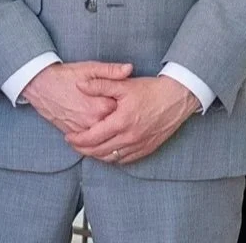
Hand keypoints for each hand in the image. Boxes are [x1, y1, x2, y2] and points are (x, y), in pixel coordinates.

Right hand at [22, 61, 132, 135]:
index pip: (124, 111)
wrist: (41, 86)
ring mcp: (83, 130)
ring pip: (104, 138)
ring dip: (112, 133)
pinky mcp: (74, 134)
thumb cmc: (67, 75)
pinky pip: (91, 143)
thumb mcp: (90, 68)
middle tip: (126, 115)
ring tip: (117, 125)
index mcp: (101, 105)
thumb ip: (111, 71)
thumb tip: (129, 69)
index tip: (131, 102)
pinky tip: (106, 135)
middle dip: (121, 122)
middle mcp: (93, 121)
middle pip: (116, 127)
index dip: (128, 107)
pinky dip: (100, 140)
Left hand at [66, 76, 199, 164]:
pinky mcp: (147, 149)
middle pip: (98, 152)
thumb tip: (80, 85)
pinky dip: (112, 158)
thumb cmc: (151, 90)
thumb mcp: (124, 84)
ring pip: (111, 158)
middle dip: (83, 149)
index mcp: (121, 122)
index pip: (92, 138)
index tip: (68, 136)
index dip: (77, 140)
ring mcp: (139, 145)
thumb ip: (100, 84)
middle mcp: (129, 138)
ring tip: (87, 148)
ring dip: (96, 155)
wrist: (177, 97)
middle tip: (74, 143)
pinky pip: (124, 160)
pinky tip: (107, 151)